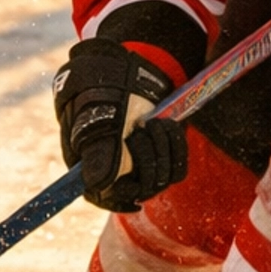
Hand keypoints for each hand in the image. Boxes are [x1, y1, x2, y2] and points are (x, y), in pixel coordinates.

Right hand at [53, 39, 186, 210]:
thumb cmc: (102, 88)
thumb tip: (96, 183)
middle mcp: (117, 166)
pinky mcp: (163, 153)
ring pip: (163, 177)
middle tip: (142, 129)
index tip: (134, 203)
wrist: (125, 68)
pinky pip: (178, 166)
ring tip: (154, 122)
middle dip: (146, 159)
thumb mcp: (97, 113)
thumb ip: (97, 147)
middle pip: (141, 188)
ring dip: (163, 148)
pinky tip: (167, 124)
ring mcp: (142, 161)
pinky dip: (176, 145)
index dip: (117, 202)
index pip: (103, 196)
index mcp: (92, 161)